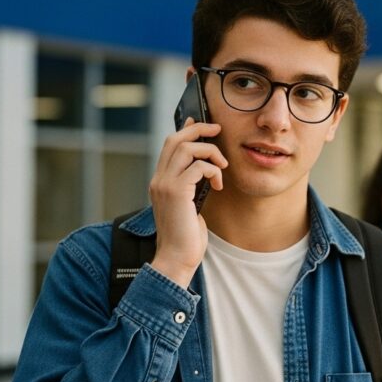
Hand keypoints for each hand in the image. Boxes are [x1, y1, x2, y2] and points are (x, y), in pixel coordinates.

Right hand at [148, 118, 227, 287]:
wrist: (177, 258)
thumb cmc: (186, 236)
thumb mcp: (189, 205)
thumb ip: (191, 186)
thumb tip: (204, 170)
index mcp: (160, 181)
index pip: (169, 145)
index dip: (186, 130)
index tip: (202, 123)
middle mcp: (159, 179)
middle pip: (175, 139)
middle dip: (199, 130)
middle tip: (218, 131)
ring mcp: (165, 184)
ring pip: (187, 148)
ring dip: (211, 152)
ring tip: (222, 167)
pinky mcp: (176, 192)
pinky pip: (199, 166)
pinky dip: (214, 171)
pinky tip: (218, 185)